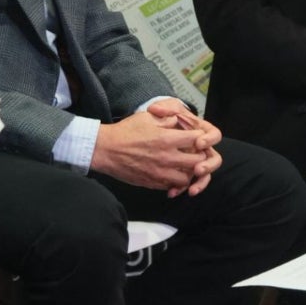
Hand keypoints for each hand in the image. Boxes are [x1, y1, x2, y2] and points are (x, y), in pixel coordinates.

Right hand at [91, 104, 220, 197]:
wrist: (105, 150)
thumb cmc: (125, 131)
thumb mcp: (148, 118)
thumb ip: (167, 119)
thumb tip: (180, 121)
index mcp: (167, 139)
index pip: (198, 140)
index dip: (200, 138)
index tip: (195, 137)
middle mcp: (167, 157)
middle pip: (198, 161)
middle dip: (199, 156)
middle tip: (194, 153)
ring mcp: (160, 173)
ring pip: (187, 178)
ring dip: (188, 172)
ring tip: (183, 165)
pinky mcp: (152, 183)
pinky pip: (171, 186)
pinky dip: (174, 182)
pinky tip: (170, 173)